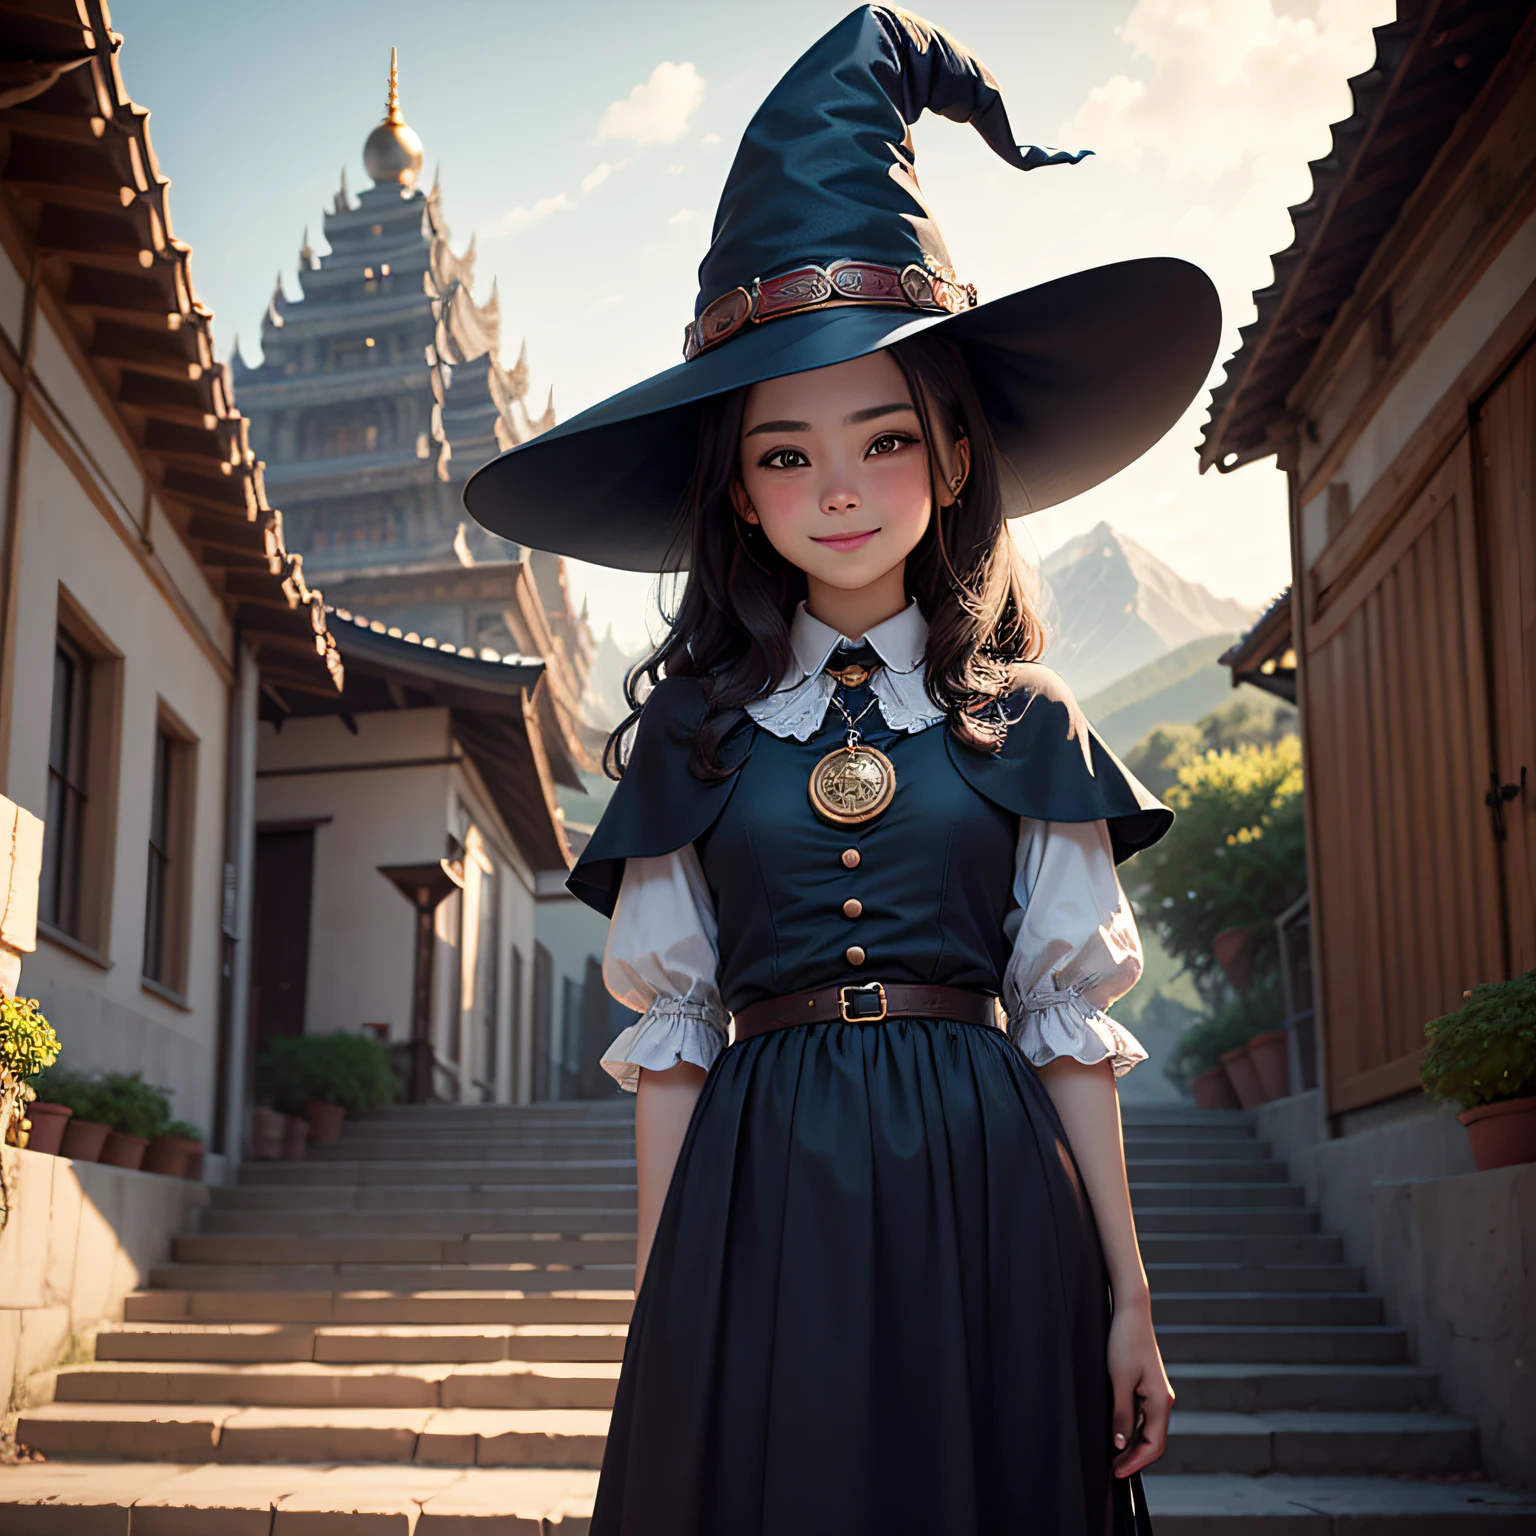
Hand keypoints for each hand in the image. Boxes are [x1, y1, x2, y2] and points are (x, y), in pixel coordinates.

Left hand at [1106, 1294, 1173, 1476]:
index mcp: (1161, 1401)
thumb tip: (1120, 1444)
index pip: (1153, 1445)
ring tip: (1112, 1455)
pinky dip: (1132, 1429)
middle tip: (1113, 1469)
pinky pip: (1144, 1416)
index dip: (1135, 1462)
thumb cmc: (1124, 1343)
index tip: (1116, 1472)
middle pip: (1153, 1440)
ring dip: (1133, 1445)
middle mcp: (1164, 1400)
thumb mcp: (1119, 1380)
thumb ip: (1121, 1414)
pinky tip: (1118, 1433)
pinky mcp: (1149, 1386)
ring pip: (1148, 1429)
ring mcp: (1157, 1393)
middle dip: (1135, 1458)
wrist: (1131, 1313)